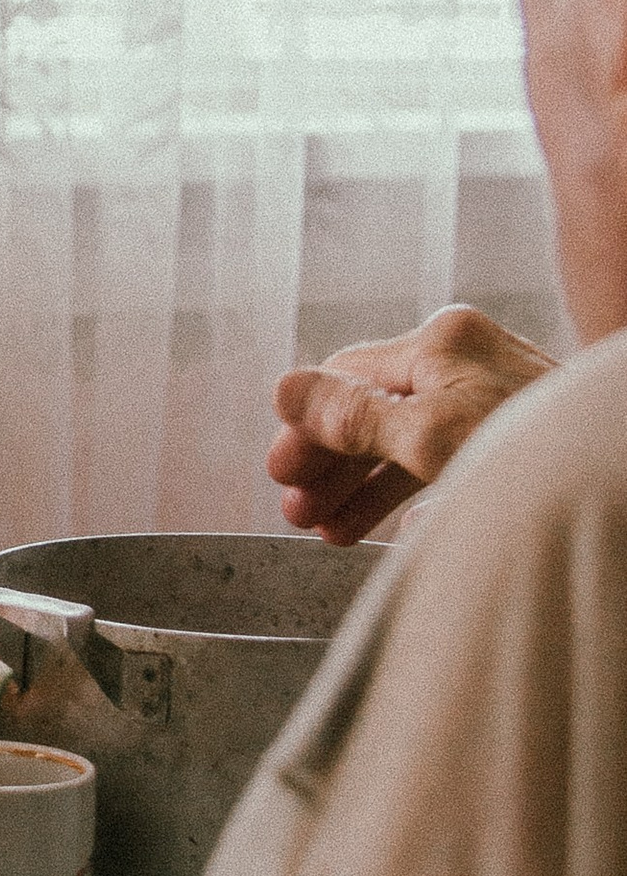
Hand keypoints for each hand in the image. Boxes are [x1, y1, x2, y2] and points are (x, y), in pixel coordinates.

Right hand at [267, 305, 554, 544]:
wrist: (618, 474)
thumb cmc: (534, 455)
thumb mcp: (426, 437)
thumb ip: (351, 415)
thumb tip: (283, 389)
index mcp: (442, 341)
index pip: (345, 376)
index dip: (306, 428)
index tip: (282, 475)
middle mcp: (466, 358)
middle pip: (373, 409)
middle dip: (331, 466)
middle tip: (300, 512)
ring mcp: (492, 394)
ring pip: (406, 439)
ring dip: (362, 488)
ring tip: (332, 534)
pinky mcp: (513, 432)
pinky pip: (443, 457)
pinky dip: (410, 492)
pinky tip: (394, 529)